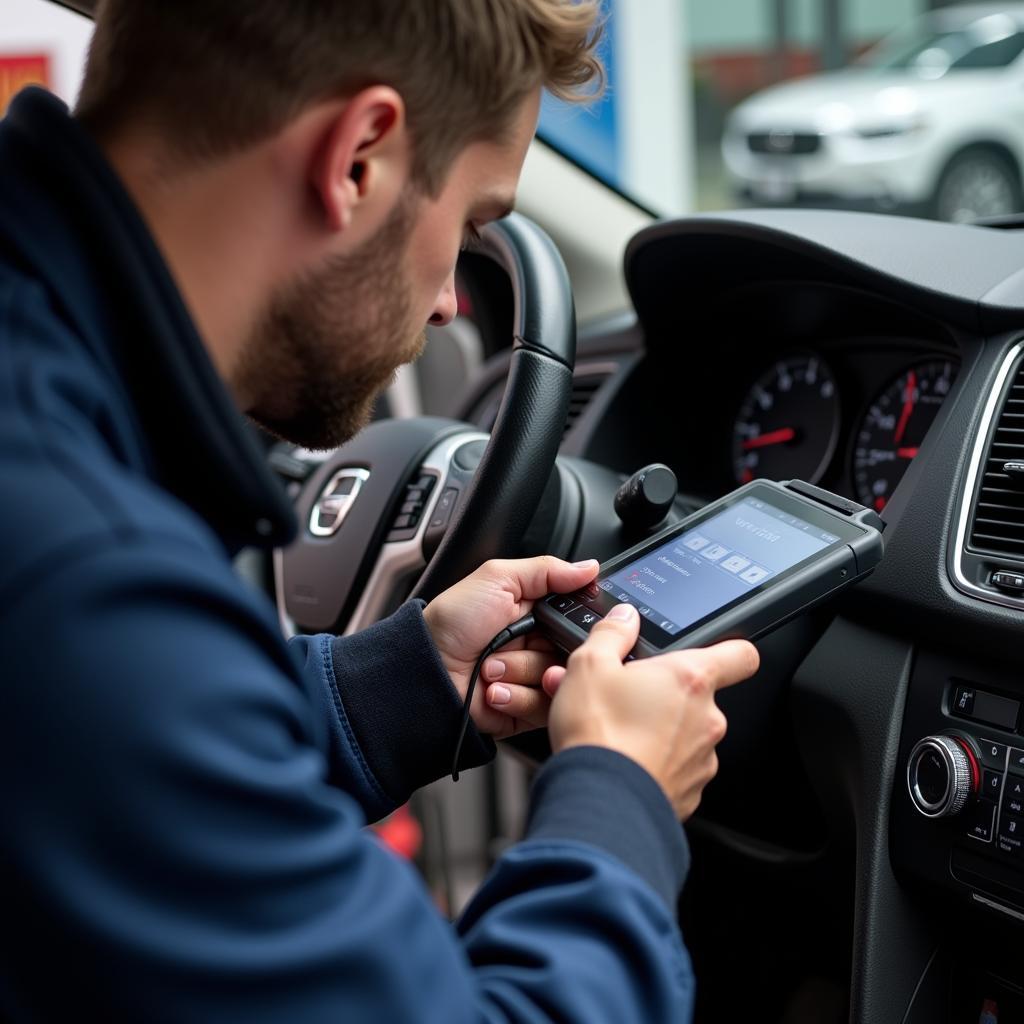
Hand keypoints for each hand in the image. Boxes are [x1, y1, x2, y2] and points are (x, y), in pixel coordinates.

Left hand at [423, 556, 599, 738]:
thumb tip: (588, 568)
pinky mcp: (526, 709)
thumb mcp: (497, 579)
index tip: (560, 622)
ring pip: (557, 679)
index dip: (577, 622)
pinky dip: (517, 697)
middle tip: (514, 641)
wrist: (424, 668)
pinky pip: (544, 707)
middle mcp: (539, 646)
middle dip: (539, 649)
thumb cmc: (452, 622)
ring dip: (519, 672)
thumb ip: (547, 571)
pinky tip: (493, 689)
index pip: (578, 618)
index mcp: (538, 614)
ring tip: (490, 667)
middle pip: (572, 651)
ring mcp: (533, 679)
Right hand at [545, 604, 758, 819]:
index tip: (716, 651)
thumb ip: (611, 634)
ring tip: (614, 732)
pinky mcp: (689, 793)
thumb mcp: (589, 665)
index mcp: (690, 679)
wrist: (598, 803)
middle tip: (624, 697)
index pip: (741, 655)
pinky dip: (653, 764)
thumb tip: (624, 619)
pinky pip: (675, 769)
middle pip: (698, 697)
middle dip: (663, 695)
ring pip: (685, 735)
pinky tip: (622, 761)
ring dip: (656, 730)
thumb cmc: (599, 735)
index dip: (731, 649)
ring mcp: (702, 760)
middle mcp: (707, 719)